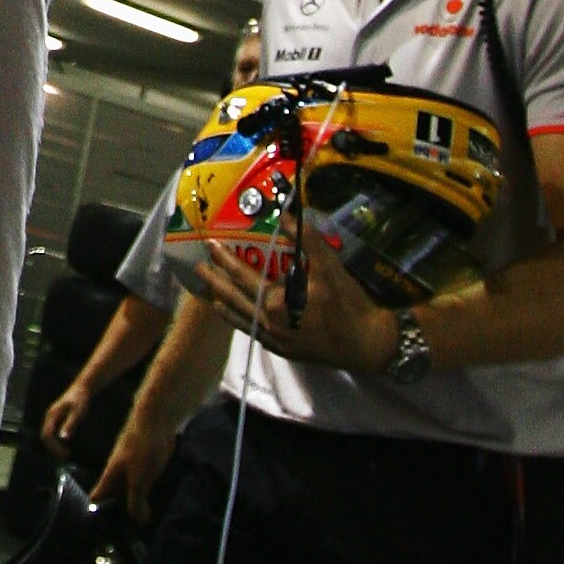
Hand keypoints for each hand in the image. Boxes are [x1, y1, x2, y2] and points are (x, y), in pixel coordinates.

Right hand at [40, 378, 90, 452]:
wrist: (82, 388)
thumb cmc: (80, 400)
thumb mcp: (78, 413)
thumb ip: (70, 425)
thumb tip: (63, 438)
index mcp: (52, 415)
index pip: (47, 435)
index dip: (54, 447)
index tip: (64, 454)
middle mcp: (49, 417)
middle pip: (45, 437)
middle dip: (53, 448)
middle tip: (65, 457)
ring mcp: (51, 417)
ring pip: (48, 435)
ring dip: (55, 446)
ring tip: (66, 454)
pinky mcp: (56, 418)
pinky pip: (52, 433)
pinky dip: (56, 441)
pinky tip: (66, 445)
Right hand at [89, 404, 177, 525]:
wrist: (157, 420)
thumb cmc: (143, 446)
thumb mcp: (139, 478)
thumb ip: (136, 501)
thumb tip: (138, 521)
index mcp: (110, 476)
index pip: (96, 499)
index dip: (95, 515)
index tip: (99, 534)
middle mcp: (118, 475)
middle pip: (112, 499)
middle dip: (116, 515)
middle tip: (125, 537)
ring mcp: (132, 471)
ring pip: (128, 493)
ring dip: (133, 507)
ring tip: (139, 527)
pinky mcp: (146, 468)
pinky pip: (142, 487)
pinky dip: (145, 498)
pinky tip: (152, 507)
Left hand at [198, 226, 397, 372]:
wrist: (368, 345)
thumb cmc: (349, 304)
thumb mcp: (329, 267)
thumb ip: (306, 239)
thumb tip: (285, 213)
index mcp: (276, 303)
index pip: (243, 276)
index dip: (225, 260)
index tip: (210, 245)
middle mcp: (269, 323)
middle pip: (234, 298)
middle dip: (215, 282)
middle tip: (196, 269)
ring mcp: (274, 339)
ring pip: (239, 319)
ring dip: (223, 302)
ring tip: (207, 292)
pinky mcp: (283, 350)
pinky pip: (251, 332)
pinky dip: (238, 321)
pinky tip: (233, 315)